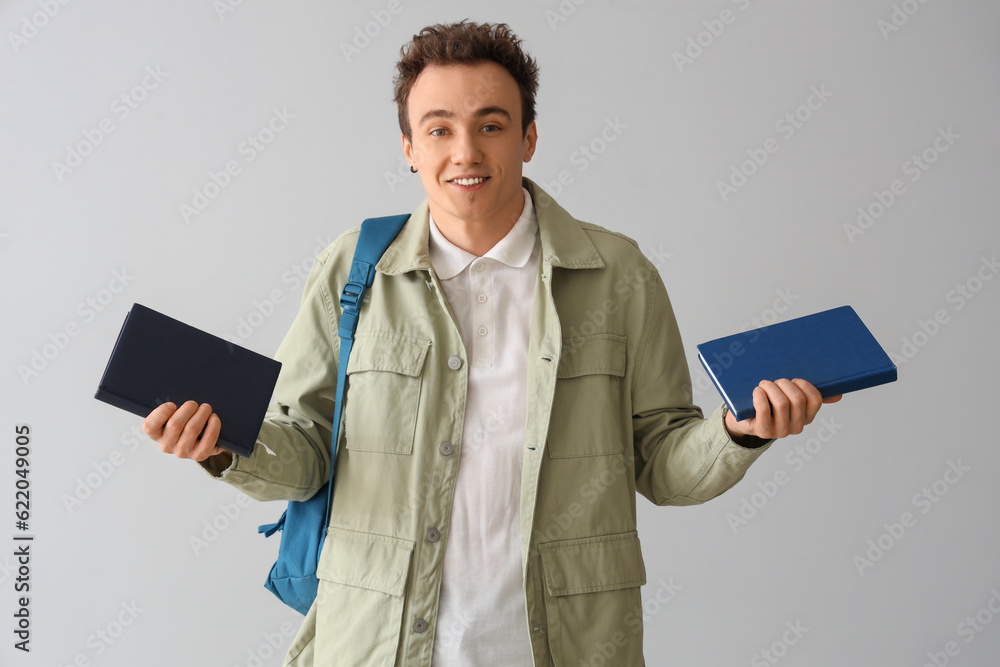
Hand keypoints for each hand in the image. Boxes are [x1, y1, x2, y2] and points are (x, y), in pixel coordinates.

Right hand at [143, 400, 227, 461]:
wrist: (202, 440)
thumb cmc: (185, 422)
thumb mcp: (174, 414)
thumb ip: (172, 407)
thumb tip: (181, 388)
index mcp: (156, 434)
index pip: (150, 426)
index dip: (161, 413)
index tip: (172, 405)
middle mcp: (167, 445)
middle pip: (175, 424)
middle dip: (188, 408)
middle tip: (195, 404)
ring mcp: (183, 452)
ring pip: (192, 429)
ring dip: (202, 414)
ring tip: (206, 408)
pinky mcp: (199, 455)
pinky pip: (208, 439)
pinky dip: (213, 425)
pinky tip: (214, 418)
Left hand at [724, 379, 841, 442]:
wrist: (746, 418)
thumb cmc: (770, 404)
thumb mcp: (791, 398)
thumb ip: (812, 396)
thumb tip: (838, 395)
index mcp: (807, 417)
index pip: (815, 399)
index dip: (804, 385)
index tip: (794, 380)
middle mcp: (796, 426)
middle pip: (797, 399)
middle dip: (785, 384)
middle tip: (775, 381)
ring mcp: (780, 431)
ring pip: (781, 403)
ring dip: (771, 387)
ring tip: (764, 384)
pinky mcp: (763, 431)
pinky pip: (764, 409)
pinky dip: (760, 396)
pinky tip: (757, 391)